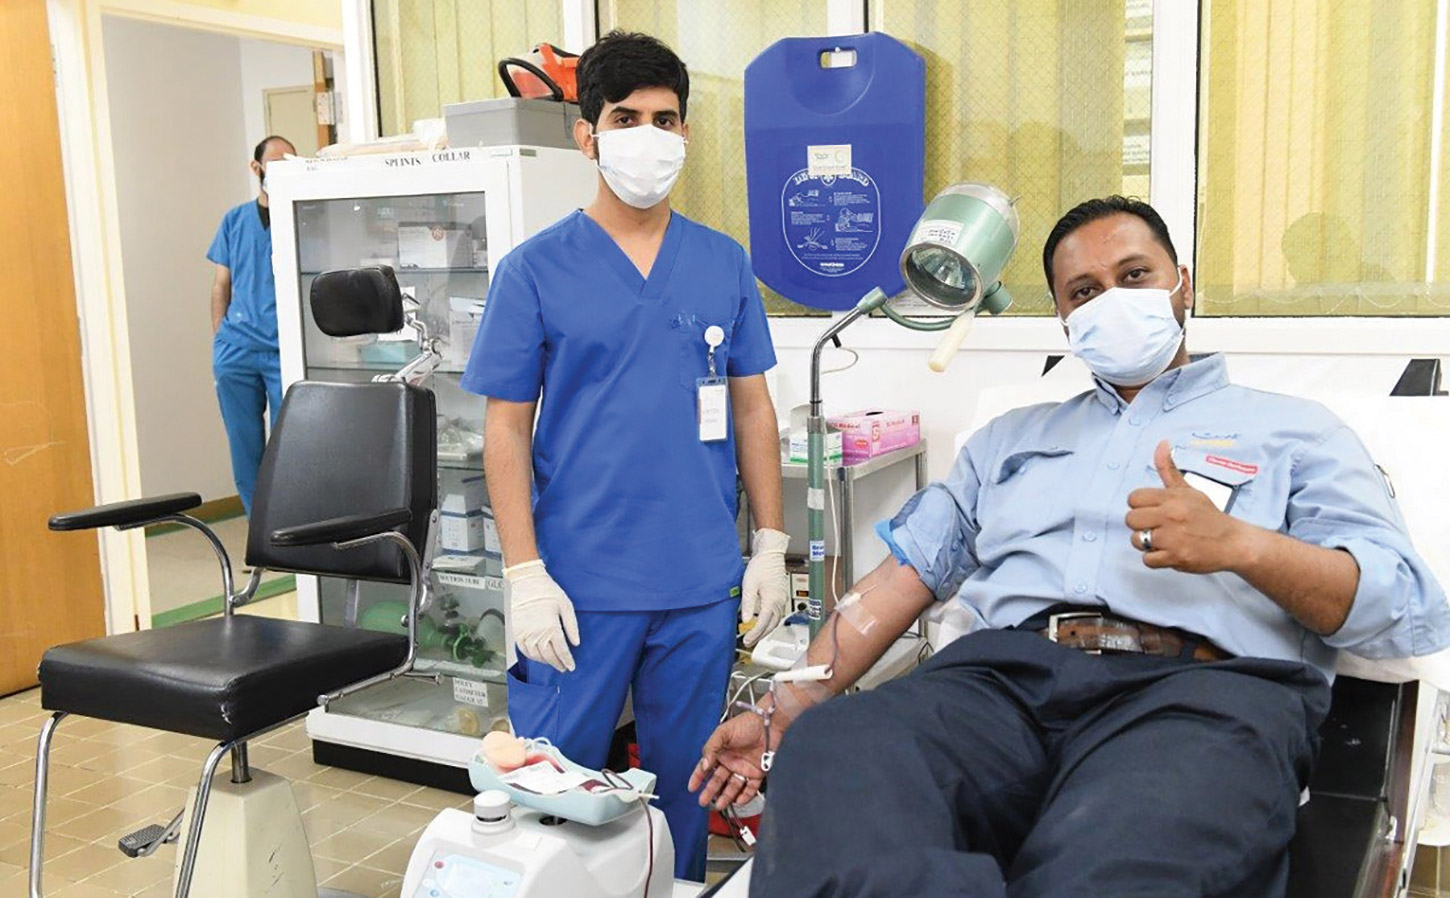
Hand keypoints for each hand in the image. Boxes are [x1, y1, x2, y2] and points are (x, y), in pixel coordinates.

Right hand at [504, 560, 579, 671]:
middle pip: (549, 656)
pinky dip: (532, 657)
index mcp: (551, 627)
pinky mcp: (516, 632)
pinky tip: (538, 657)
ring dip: (545, 662)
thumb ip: (572, 626)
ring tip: (553, 663)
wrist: (527, 582)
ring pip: (536, 656)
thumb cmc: (547, 591)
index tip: (571, 667)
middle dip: (558, 664)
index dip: (567, 660)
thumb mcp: (566, 606)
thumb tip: (576, 643)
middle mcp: (537, 633)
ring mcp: (525, 633)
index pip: (561, 650)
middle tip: (564, 668)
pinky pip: (524, 650)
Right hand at [689, 711, 773, 809]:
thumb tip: (703, 765)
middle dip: (710, 792)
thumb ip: (711, 748)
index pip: (706, 768)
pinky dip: (745, 796)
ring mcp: (744, 768)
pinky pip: (751, 788)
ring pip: (733, 787)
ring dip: (726, 797)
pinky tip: (739, 801)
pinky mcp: (757, 773)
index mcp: (720, 752)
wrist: (767, 723)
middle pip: (718, 780)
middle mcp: (731, 762)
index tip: (692, 787)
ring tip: (720, 805)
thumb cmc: (745, 724)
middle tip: (703, 802)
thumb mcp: (723, 733)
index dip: (698, 777)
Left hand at [741, 528, 789, 647]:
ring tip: (755, 635)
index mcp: (772, 601)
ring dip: (766, 630)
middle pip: (771, 625)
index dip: (754, 634)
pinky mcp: (781, 596)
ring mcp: (782, 599)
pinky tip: (763, 622)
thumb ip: (748, 604)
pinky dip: (770, 622)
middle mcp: (779, 602)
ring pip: (775, 621)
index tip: (746, 640)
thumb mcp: (749, 585)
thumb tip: (746, 620)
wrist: (771, 554)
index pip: (763, 624)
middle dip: (760, 636)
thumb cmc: (760, 566)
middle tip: (750, 641)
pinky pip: (777, 614)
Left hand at [1125, 441, 1252, 573]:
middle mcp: (1171, 515)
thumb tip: (1161, 443)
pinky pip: (1148, 559)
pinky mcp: (1176, 557)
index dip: (1140, 506)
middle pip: (1130, 519)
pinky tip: (1169, 551)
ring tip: (1163, 540)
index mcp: (1172, 497)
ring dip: (1147, 543)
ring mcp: (1173, 538)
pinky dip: (1156, 558)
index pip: (1133, 498)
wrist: (1233, 542)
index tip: (1153, 510)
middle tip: (1156, 526)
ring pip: (1137, 540)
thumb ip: (1169, 469)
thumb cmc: (1208, 516)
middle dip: (1140, 524)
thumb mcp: (1189, 490)